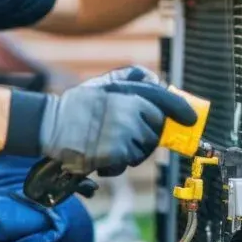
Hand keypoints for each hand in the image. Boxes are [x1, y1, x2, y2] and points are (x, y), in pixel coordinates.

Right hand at [36, 68, 197, 176]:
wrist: (50, 125)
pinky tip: (102, 154)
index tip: (191, 119)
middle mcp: (131, 111)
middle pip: (156, 129)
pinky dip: (117, 163)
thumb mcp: (105, 82)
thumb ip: (133, 78)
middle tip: (124, 133)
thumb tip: (158, 81)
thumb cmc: (77, 105)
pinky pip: (127, 162)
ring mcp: (125, 133)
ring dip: (131, 150)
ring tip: (108, 142)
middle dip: (146, 134)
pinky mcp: (117, 153)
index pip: (164, 102)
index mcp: (129, 92)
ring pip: (144, 148)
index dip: (181, 110)